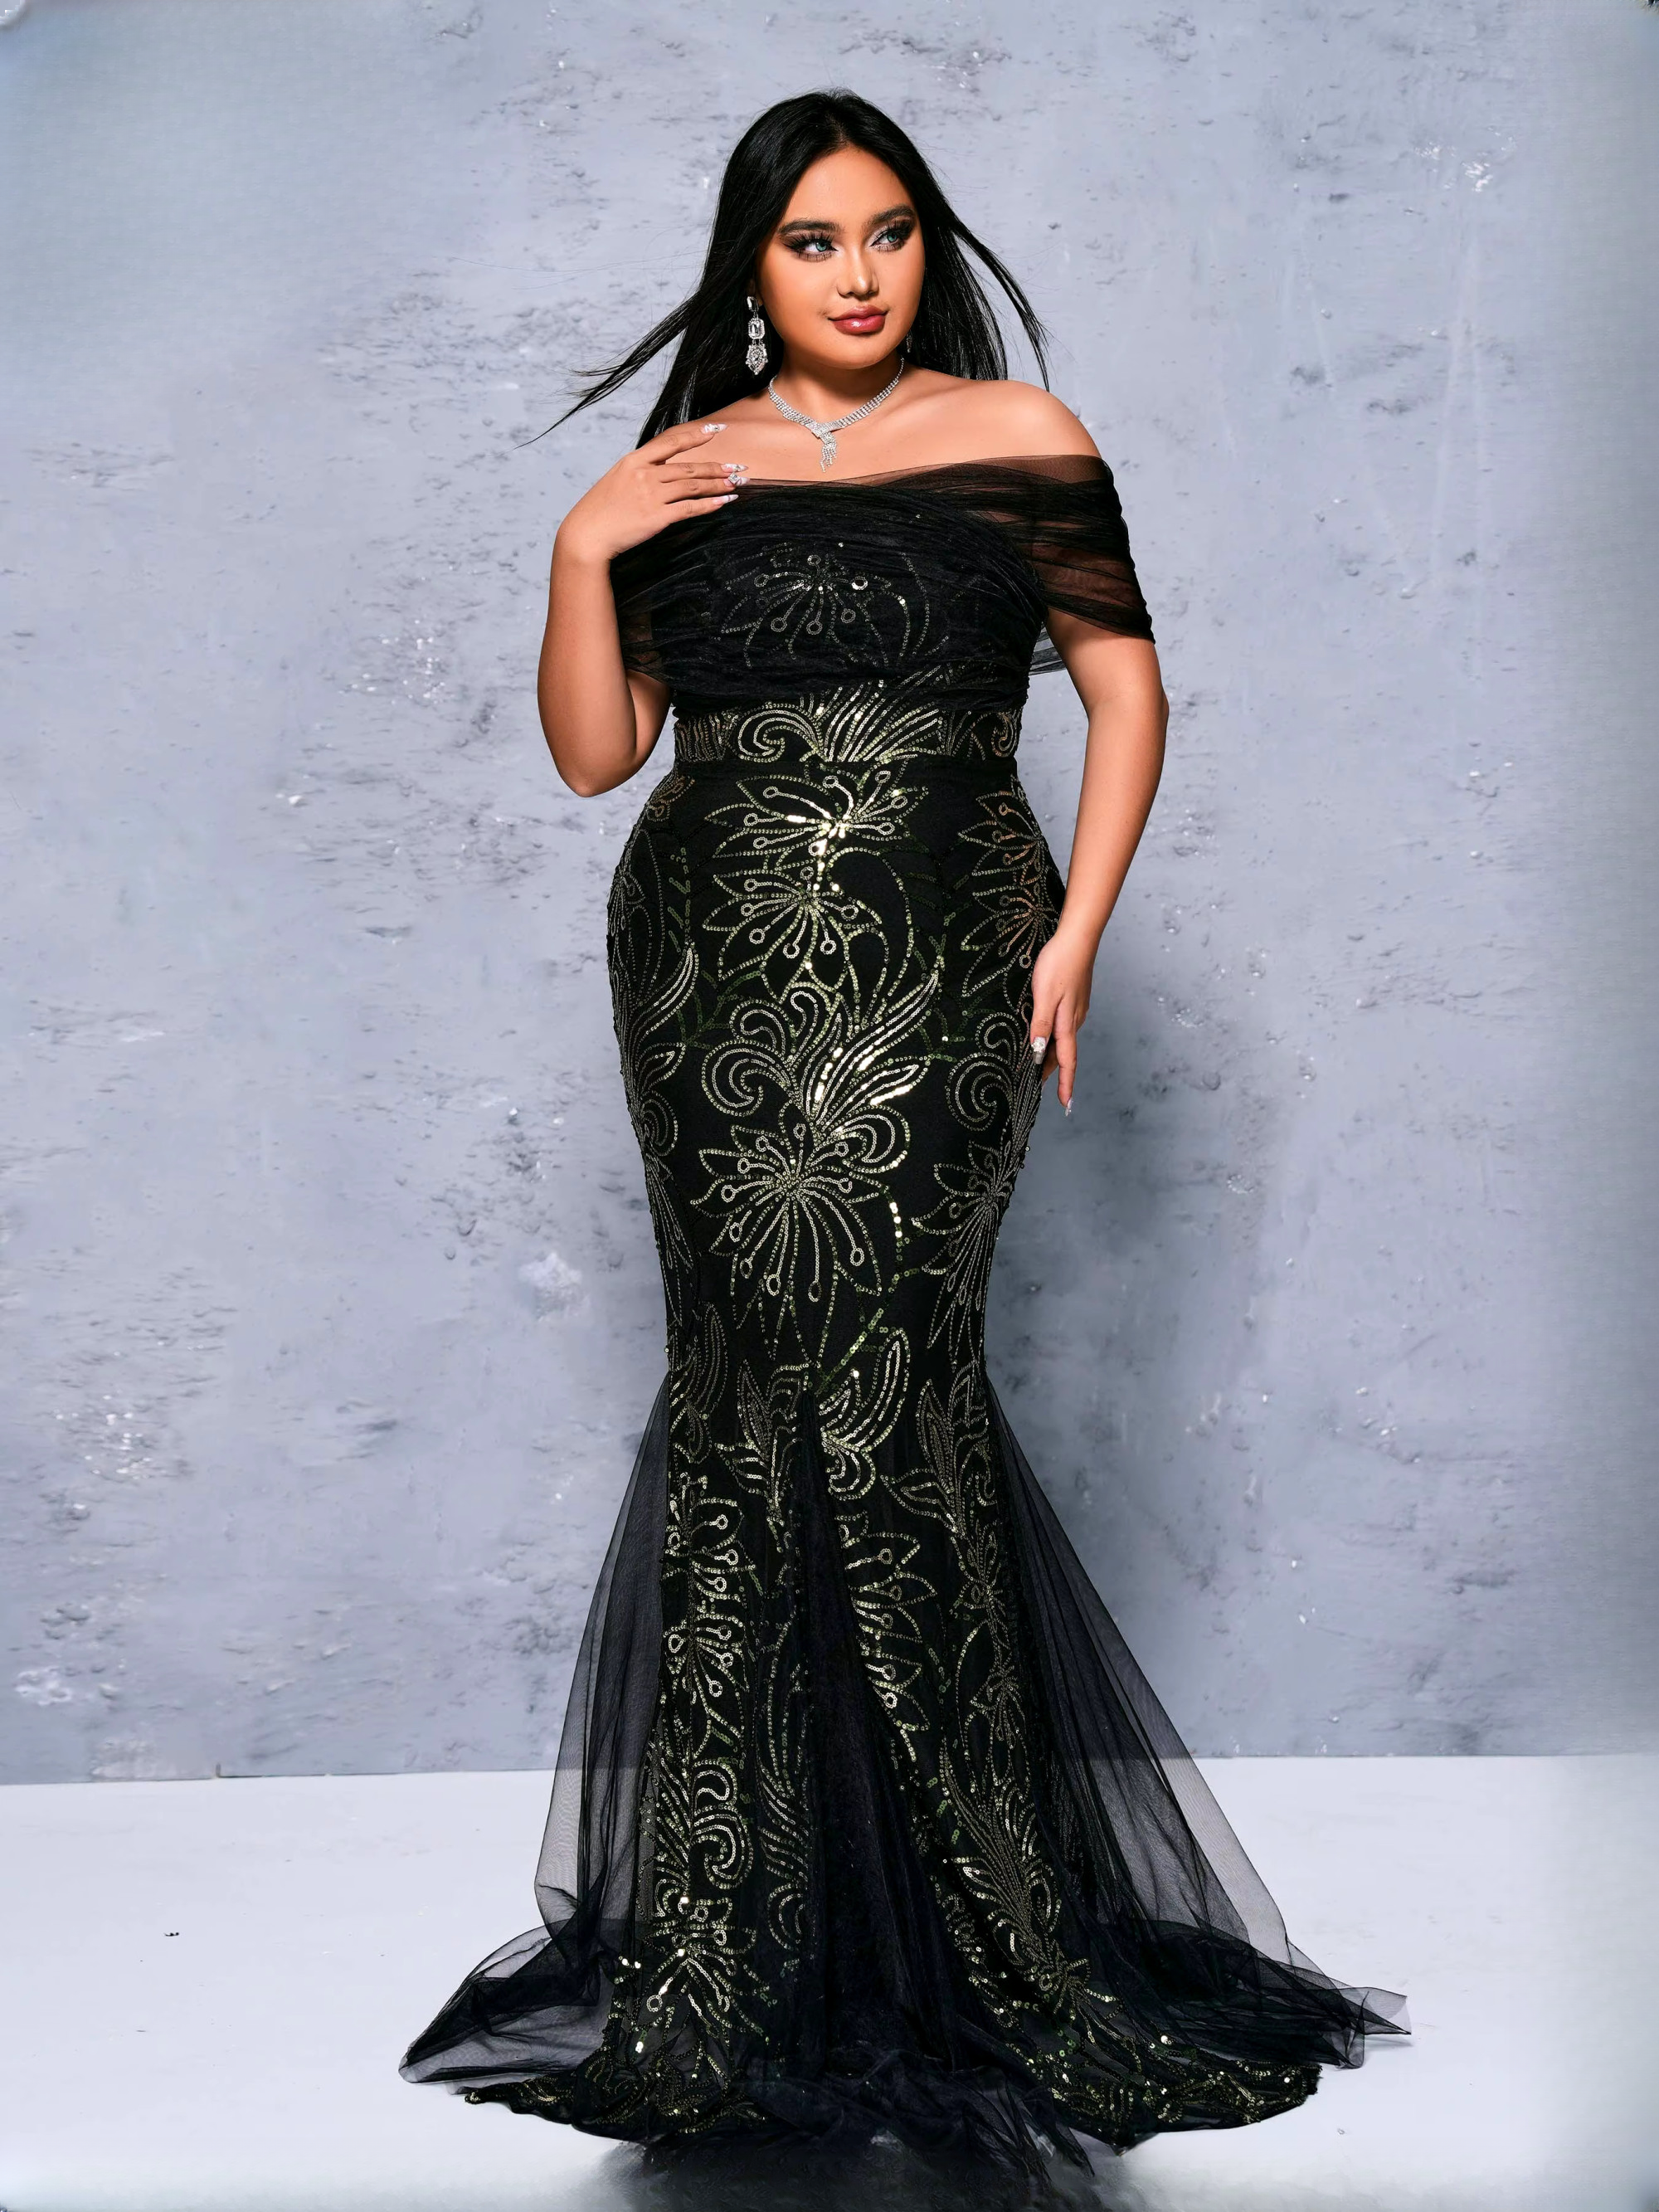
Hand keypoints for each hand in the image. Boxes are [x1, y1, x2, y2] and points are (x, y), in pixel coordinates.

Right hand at [555, 421, 743, 565]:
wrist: (587, 535)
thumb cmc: (600, 511)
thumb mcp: (617, 481)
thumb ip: (641, 472)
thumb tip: (664, 471)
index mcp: (634, 460)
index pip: (671, 441)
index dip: (696, 435)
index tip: (717, 431)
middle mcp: (645, 474)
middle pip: (688, 467)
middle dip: (716, 467)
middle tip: (737, 468)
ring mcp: (651, 495)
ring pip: (693, 485)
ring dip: (718, 484)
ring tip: (736, 484)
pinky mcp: (657, 517)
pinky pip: (690, 508)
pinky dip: (710, 504)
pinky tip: (725, 501)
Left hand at [1028, 921, 1098, 1113]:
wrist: (1077, 937)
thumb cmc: (1059, 963)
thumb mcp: (1045, 995)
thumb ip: (1041, 1024)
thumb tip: (1038, 1053)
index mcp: (1068, 1022)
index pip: (1067, 1060)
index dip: (1065, 1082)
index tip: (1065, 1104)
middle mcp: (1075, 1019)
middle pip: (1063, 1052)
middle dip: (1053, 1071)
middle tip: (1037, 1087)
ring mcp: (1076, 1008)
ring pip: (1062, 1039)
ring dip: (1051, 1054)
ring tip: (1037, 1066)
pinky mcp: (1073, 997)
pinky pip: (1063, 1025)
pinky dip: (1053, 1036)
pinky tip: (1045, 1034)